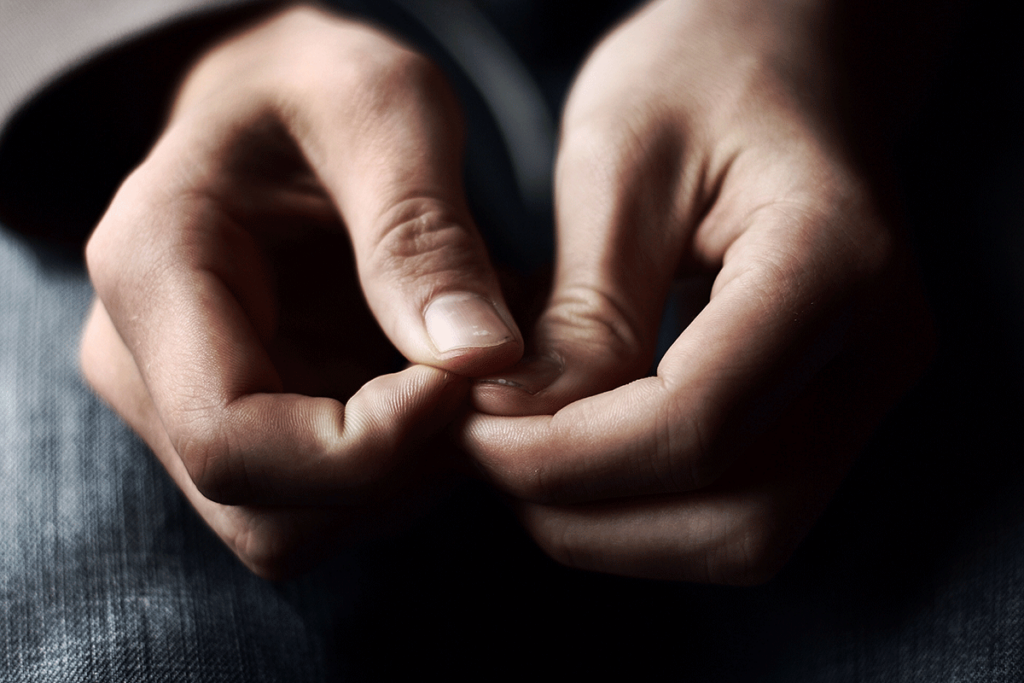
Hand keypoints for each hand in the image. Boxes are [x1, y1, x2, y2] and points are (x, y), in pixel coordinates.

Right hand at [81, 6, 521, 577]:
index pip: (233, 441)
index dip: (369, 444)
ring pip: (302, 524)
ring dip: (408, 472)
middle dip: (399, 468)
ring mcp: (186, 404)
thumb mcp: (383, 109)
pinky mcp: (243, 422)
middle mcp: (146, 363)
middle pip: (271, 511)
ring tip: (460, 368)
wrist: (277, 102)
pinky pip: (327, 500)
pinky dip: (403, 464)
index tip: (467, 376)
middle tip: (476, 374)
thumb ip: (421, 232)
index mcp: (151, 274)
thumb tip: (483, 361)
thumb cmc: (319, 84)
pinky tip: (437, 382)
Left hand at [462, 0, 933, 582]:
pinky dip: (641, 506)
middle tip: (487, 450)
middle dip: (585, 510)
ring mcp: (860, 392)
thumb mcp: (619, 161)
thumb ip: (584, 308)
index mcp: (833, 266)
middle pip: (735, 519)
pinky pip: (739, 510)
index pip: (695, 426)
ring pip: (740, 538)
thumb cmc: (704, 74)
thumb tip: (519, 427)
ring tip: (524, 451)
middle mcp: (875, 352)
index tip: (469, 431)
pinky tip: (575, 449)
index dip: (564, 458)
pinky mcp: (827, 410)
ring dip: (611, 523)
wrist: (785, 56)